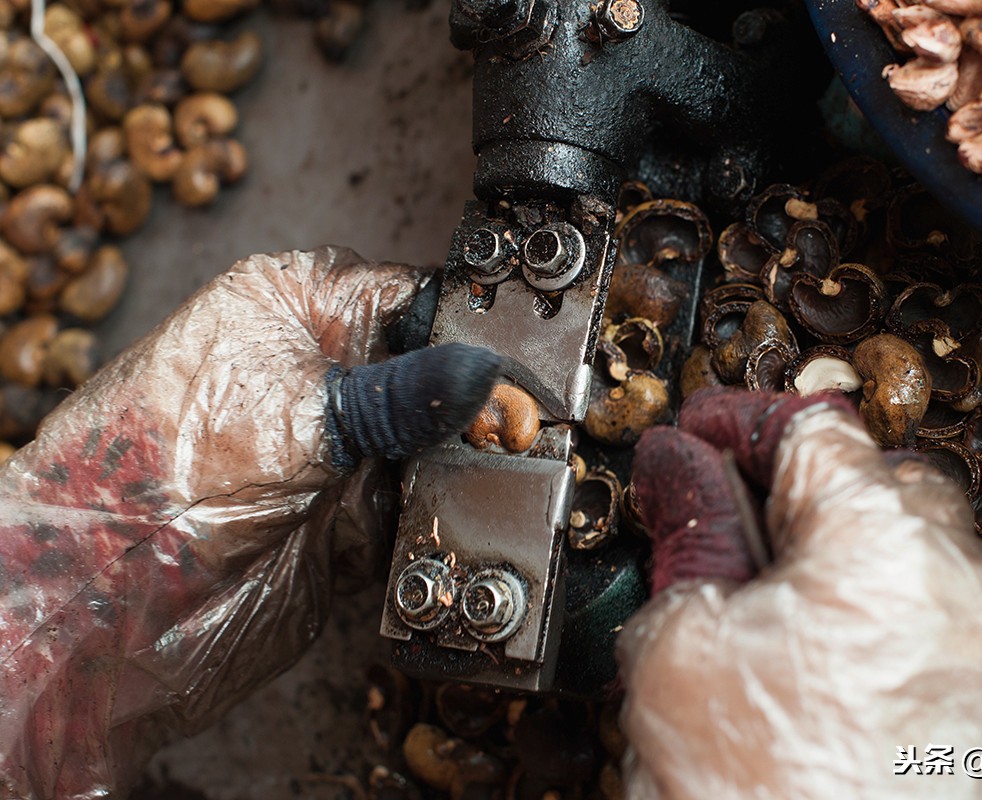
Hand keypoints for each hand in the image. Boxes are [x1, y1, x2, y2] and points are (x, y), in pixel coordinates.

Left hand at [0, 246, 498, 797]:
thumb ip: (403, 397)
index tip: (526, 370)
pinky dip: (435, 525)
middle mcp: (319, 372)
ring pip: (440, 447)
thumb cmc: (150, 486)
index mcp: (293, 307)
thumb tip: (491, 376)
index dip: (475, 333)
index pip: (417, 297)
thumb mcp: (294, 420)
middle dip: (476, 412)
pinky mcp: (347, 515)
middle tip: (513, 438)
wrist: (102, 620)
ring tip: (467, 491)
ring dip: (457, 475)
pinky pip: (421, 509)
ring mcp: (335, 447)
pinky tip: (431, 533)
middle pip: (439, 376)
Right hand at [618, 387, 981, 798]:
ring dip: (829, 543)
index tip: (685, 441)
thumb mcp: (682, 645)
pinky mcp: (978, 698)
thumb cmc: (760, 799)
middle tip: (713, 513)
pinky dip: (863, 603)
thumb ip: (688, 535)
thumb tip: (675, 475)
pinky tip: (802, 646)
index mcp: (881, 542)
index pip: (806, 426)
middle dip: (788, 481)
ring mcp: (978, 644)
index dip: (730, 423)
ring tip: (754, 589)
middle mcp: (953, 582)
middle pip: (869, 474)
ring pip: (900, 543)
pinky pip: (921, 608)